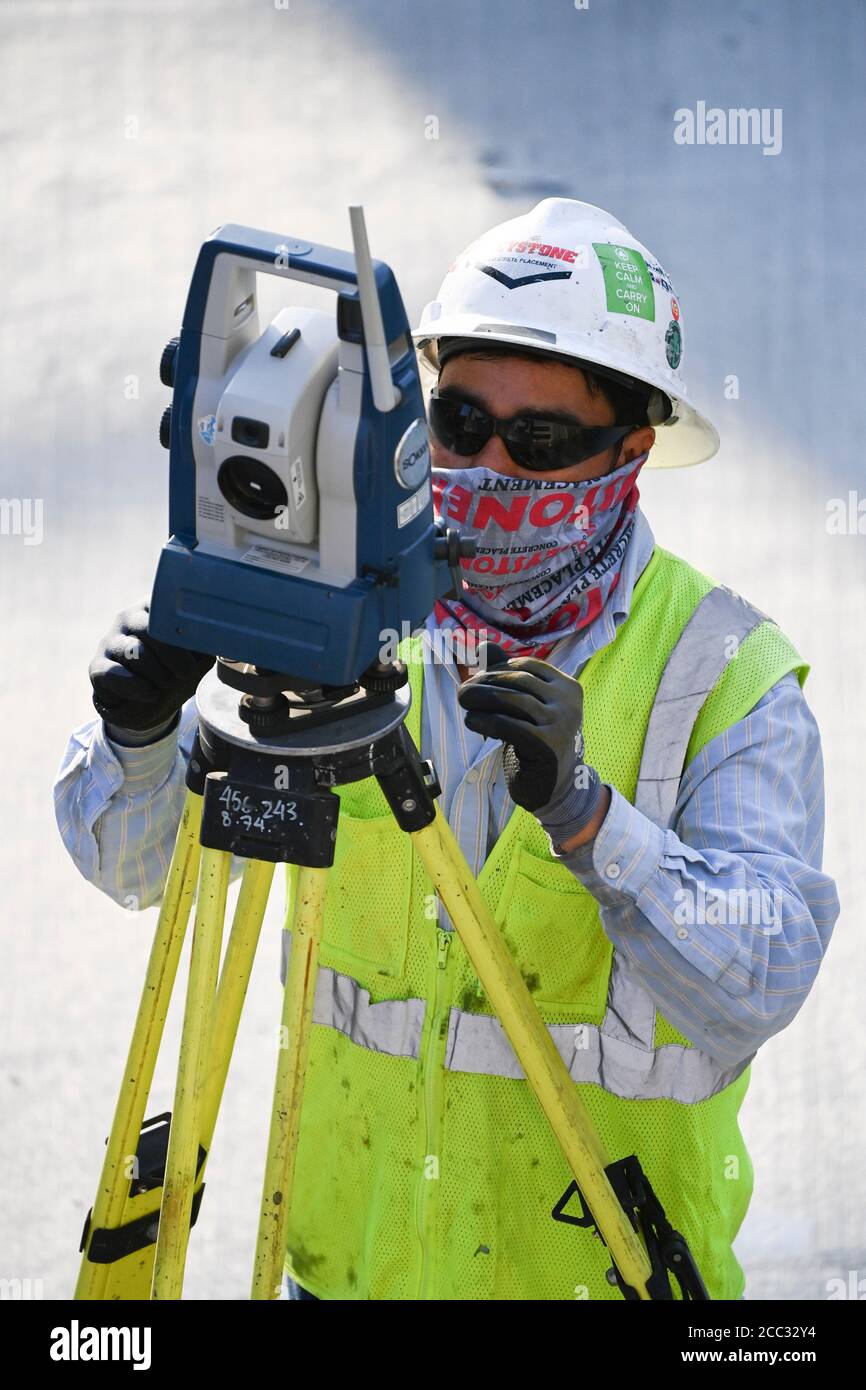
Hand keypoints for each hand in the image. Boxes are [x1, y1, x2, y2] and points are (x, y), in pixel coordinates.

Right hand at [89, 598, 215, 733]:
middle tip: (185, 674)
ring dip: (160, 676)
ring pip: (136, 653)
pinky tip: (150, 694)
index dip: (188, 634)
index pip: (170, 607)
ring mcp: (110, 640)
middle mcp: (130, 617)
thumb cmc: (177, 672)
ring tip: (168, 685)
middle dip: (175, 658)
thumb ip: (207, 643)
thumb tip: (222, 638)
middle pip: (151, 629)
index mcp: (157, 607)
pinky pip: (115, 674)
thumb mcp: (198, 657)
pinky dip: (138, 688)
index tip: (200, 652)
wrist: (149, 702)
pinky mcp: (97, 666)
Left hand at [456, 642, 600, 827]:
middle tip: (463, 692)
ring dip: (482, 699)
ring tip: (463, 703)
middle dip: (485, 682)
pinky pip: (510, 725)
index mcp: (568, 686)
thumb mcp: (527, 707)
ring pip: (513, 700)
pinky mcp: (548, 744)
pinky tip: (472, 722)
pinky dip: (486, 721)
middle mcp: (569, 701)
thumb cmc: (537, 743)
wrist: (556, 787)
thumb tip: (484, 646)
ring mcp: (561, 723)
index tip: (476, 678)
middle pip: (519, 681)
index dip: (497, 668)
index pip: (528, 665)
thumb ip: (509, 677)